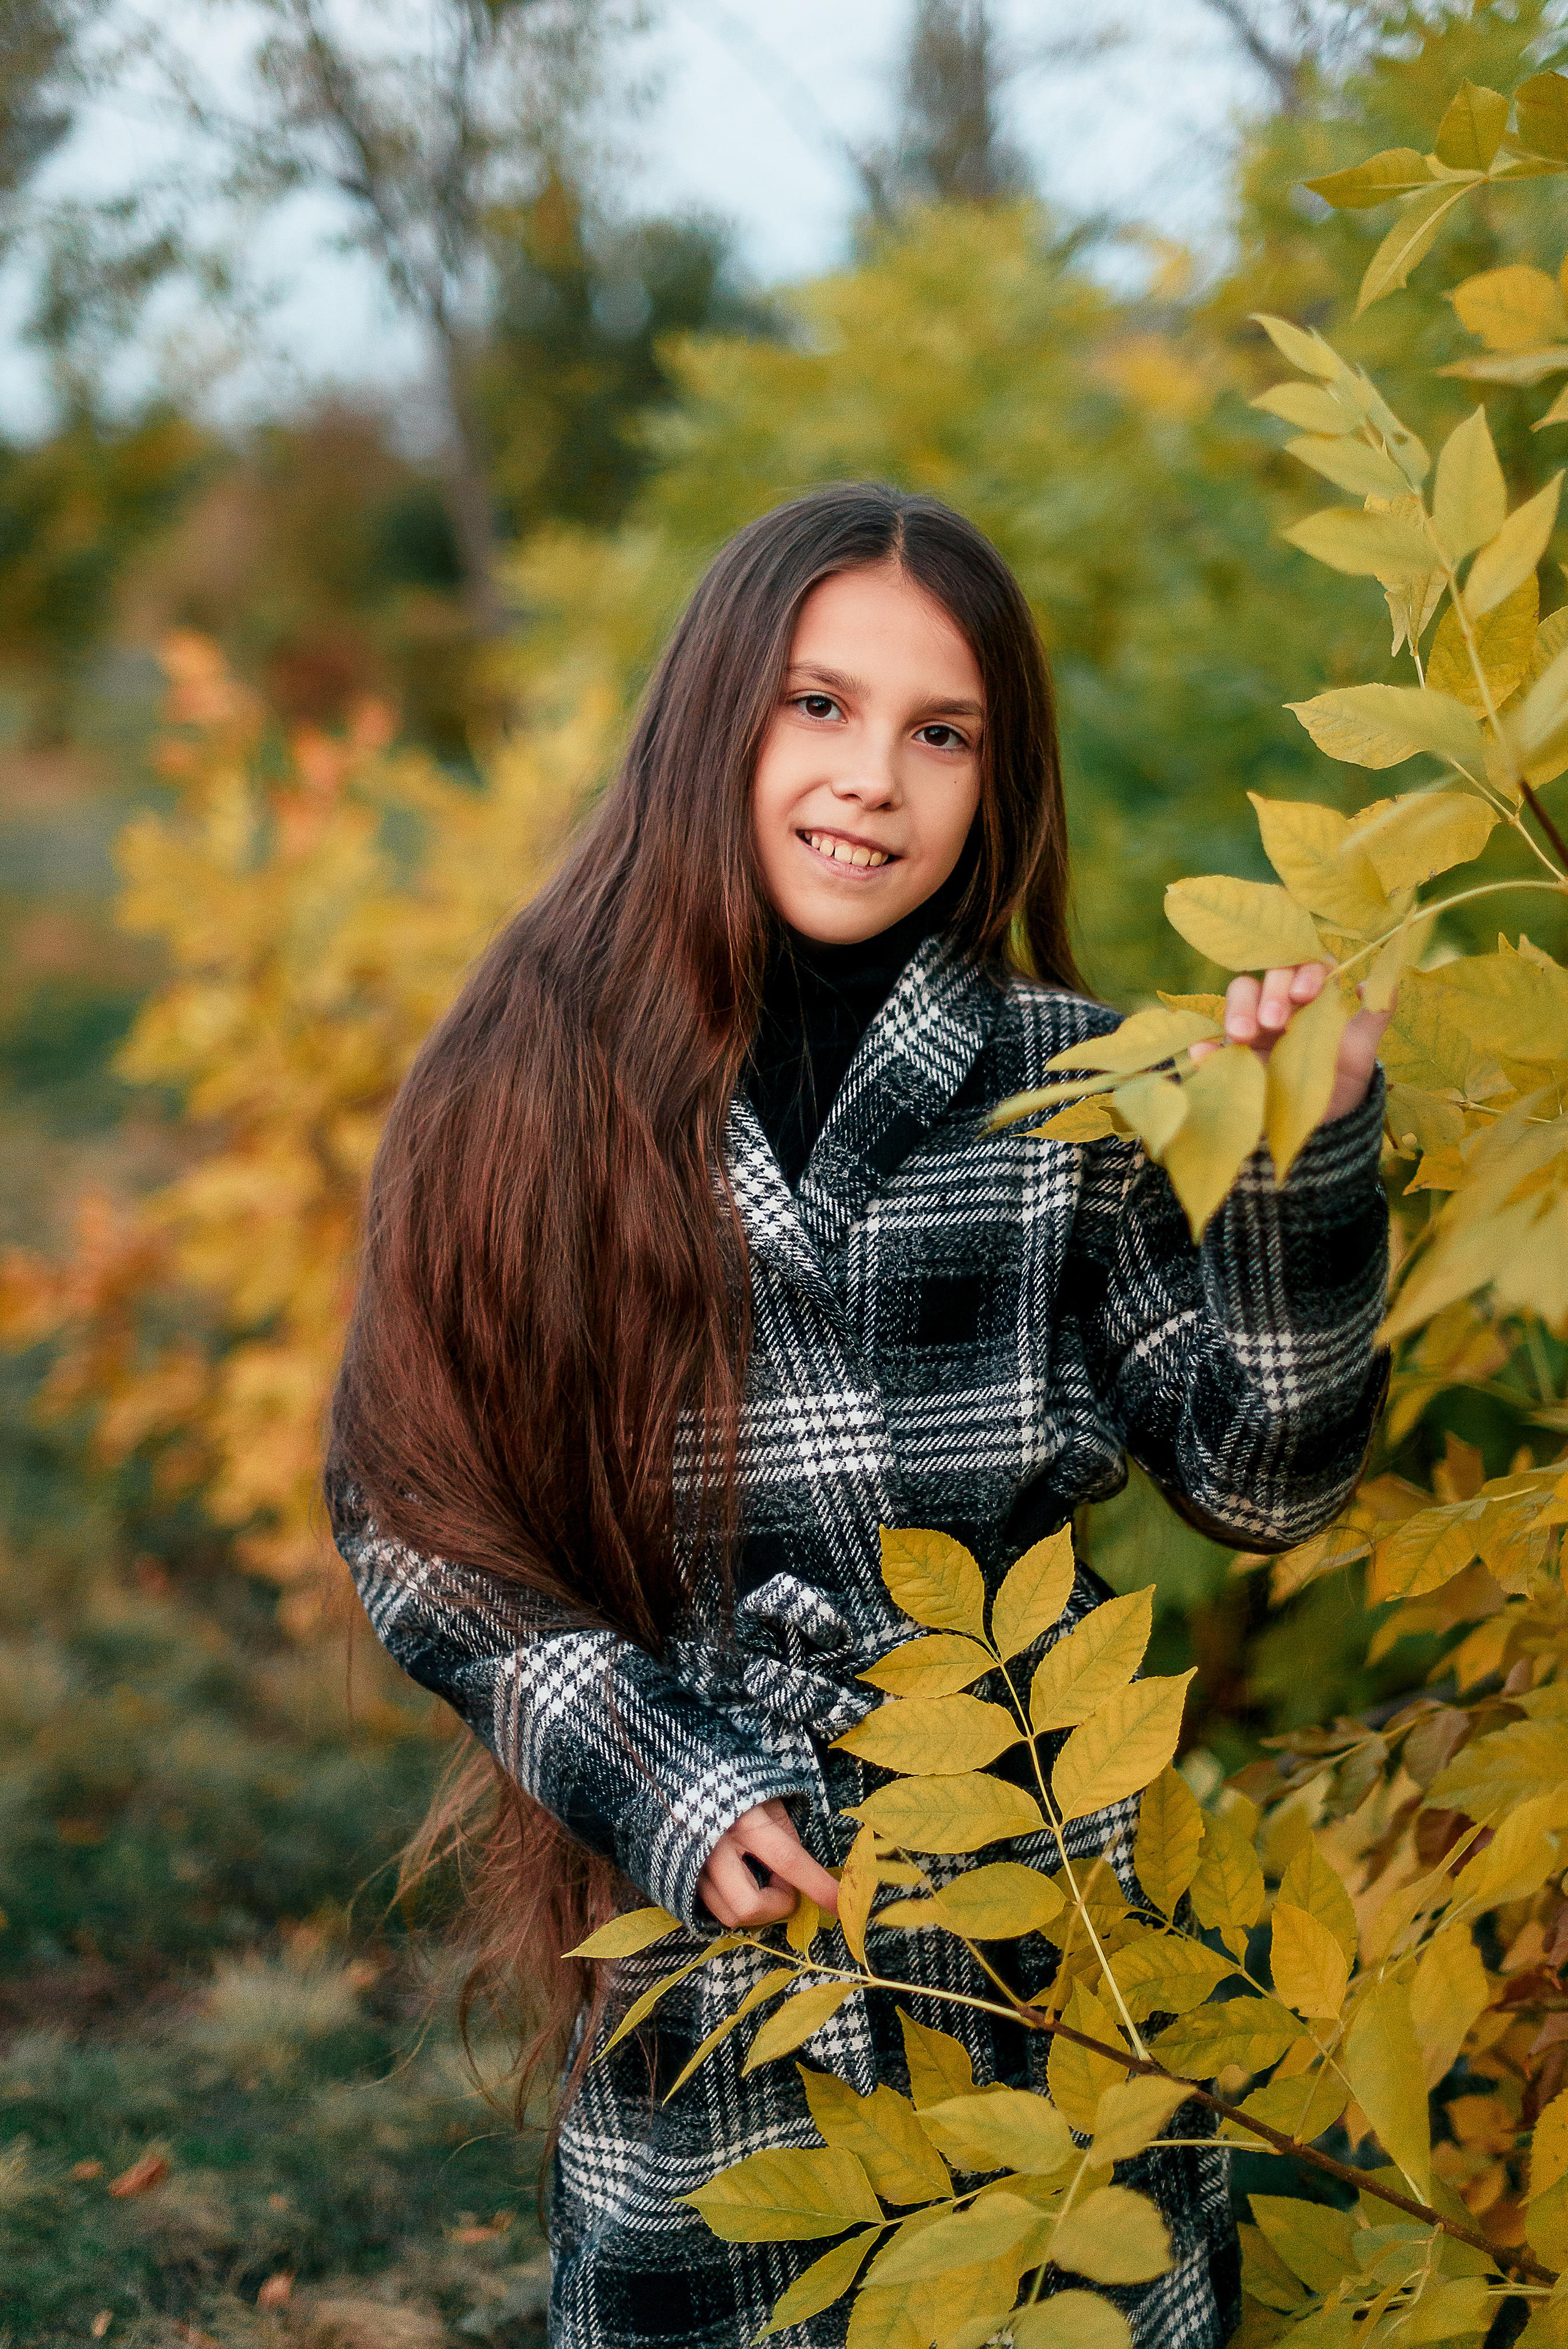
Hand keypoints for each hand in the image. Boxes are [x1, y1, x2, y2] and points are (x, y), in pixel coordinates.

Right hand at [696, 1799, 840, 1929]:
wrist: (687, 1777)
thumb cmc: (739, 1787)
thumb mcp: (771, 1804)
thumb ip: (787, 1842)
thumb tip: (803, 1883)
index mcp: (745, 1820)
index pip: (788, 1860)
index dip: (818, 1886)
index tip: (843, 1906)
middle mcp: (715, 1846)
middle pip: (749, 1905)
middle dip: (777, 1906)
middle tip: (784, 1884)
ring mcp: (694, 1865)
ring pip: (730, 1915)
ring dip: (757, 1906)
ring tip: (761, 1878)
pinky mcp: (683, 1877)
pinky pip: (714, 1910)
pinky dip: (736, 1904)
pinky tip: (742, 1881)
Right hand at [1190, 962, 1390, 1124]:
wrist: (1325, 1124)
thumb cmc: (1342, 1079)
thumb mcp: (1363, 1048)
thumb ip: (1376, 1012)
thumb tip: (1371, 981)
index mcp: (1309, 996)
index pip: (1303, 964)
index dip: (1303, 970)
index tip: (1307, 994)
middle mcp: (1278, 1005)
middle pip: (1265, 977)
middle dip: (1270, 993)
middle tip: (1275, 1021)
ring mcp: (1251, 1029)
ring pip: (1237, 999)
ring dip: (1238, 1010)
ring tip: (1243, 1036)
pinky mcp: (1230, 1056)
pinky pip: (1208, 1045)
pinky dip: (1203, 1047)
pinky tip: (1203, 1053)